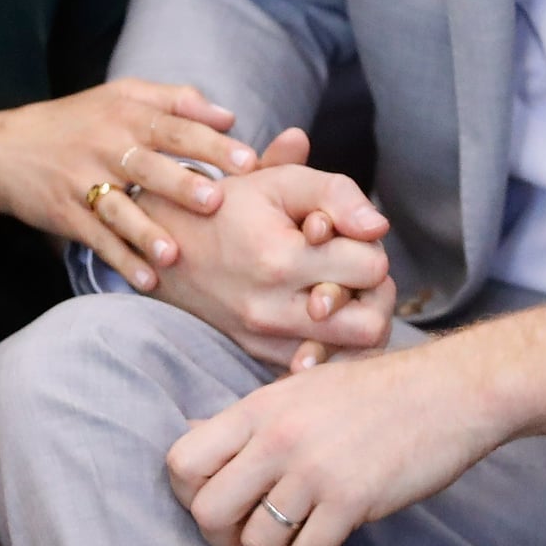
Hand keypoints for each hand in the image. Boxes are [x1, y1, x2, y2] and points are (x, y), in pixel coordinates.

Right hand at [0, 79, 255, 291]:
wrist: (4, 148)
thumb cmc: (78, 119)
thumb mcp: (123, 95)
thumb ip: (177, 100)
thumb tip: (229, 116)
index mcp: (129, 115)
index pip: (176, 127)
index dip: (212, 143)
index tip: (248, 161)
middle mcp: (107, 147)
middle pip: (149, 166)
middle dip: (182, 184)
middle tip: (216, 202)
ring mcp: (83, 182)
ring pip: (120, 209)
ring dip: (147, 232)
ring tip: (176, 254)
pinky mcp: (65, 213)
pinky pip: (96, 239)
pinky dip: (120, 260)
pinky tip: (147, 281)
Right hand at [145, 159, 393, 364]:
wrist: (166, 240)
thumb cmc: (230, 204)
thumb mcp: (281, 182)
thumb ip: (337, 194)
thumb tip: (379, 227)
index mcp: (281, 260)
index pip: (371, 269)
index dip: (370, 245)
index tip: (347, 234)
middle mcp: (272, 309)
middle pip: (371, 326)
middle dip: (375, 294)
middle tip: (356, 268)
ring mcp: (264, 339)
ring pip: (348, 353)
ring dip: (355, 319)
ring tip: (339, 287)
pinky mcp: (258, 354)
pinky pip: (316, 364)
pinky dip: (329, 342)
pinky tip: (321, 312)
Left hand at [167, 339, 494, 545]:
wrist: (446, 392)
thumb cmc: (374, 391)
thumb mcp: (302, 387)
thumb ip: (251, 417)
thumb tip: (194, 431)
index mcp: (260, 407)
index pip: (182, 459)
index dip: (189, 494)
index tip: (218, 502)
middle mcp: (278, 437)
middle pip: (208, 511)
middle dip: (220, 539)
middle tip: (245, 538)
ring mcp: (313, 470)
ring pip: (254, 543)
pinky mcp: (350, 501)